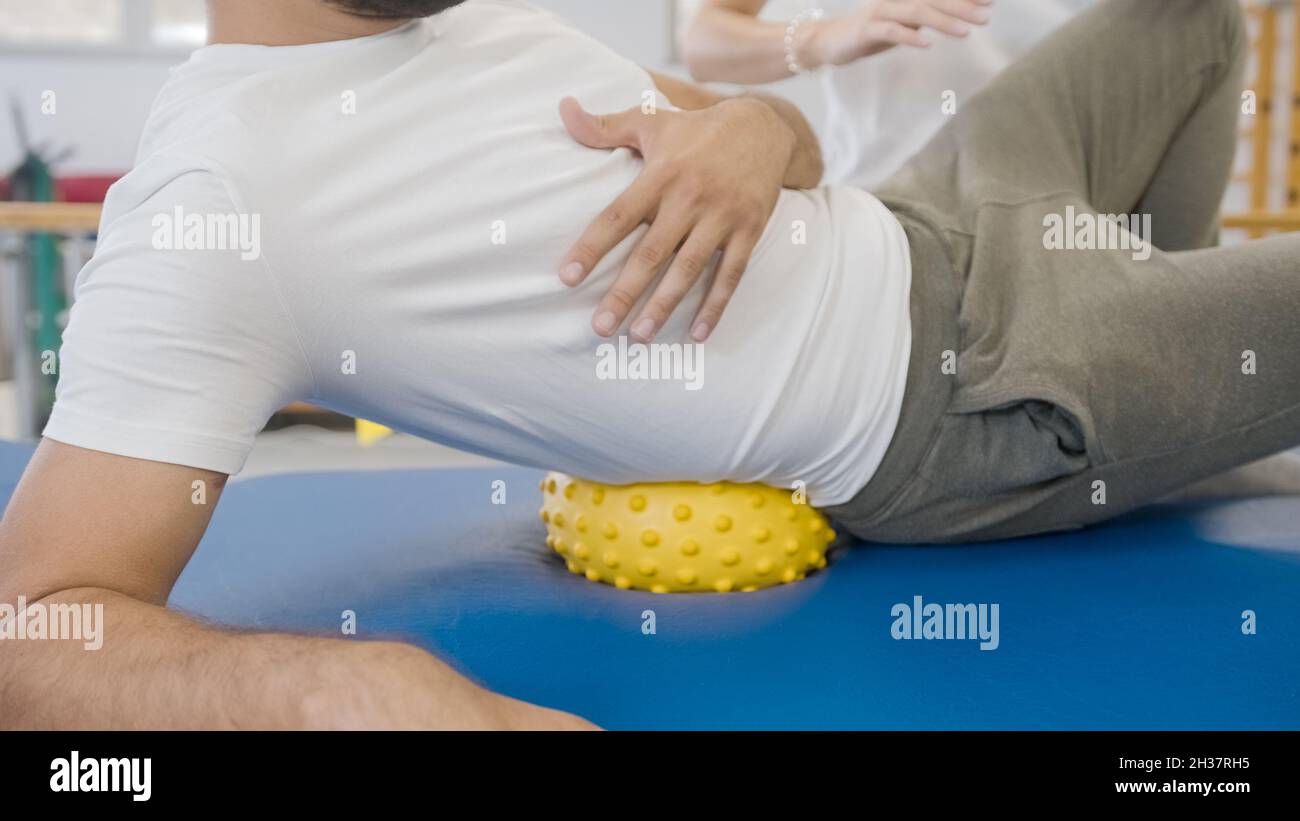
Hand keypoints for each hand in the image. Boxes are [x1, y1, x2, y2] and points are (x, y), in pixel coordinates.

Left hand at [557, 95, 794, 342]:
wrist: (763, 125)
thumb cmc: (696, 129)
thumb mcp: (650, 119)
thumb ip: (604, 125)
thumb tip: (563, 107)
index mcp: (661, 174)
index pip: (618, 216)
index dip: (592, 247)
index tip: (567, 277)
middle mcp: (690, 197)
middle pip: (651, 253)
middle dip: (624, 292)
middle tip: (600, 326)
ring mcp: (722, 216)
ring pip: (688, 269)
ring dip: (664, 305)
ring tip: (639, 336)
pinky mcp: (749, 229)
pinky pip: (731, 274)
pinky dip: (715, 305)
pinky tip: (696, 333)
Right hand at [802, 0, 991, 67]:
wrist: (828, 42)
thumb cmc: (867, 34)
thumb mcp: (901, 25)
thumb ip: (923, 19)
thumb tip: (953, 17)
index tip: (991, 1)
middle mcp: (896, 0)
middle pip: (934, 0)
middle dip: (962, 6)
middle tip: (987, 16)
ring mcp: (881, 13)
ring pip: (917, 13)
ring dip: (943, 21)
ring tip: (966, 31)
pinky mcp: (867, 30)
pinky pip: (891, 31)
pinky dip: (910, 36)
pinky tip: (927, 44)